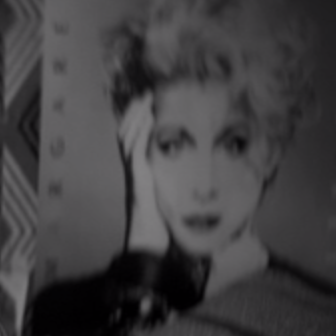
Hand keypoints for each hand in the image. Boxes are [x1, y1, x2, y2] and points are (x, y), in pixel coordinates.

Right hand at [118, 93, 168, 253]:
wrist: (153, 245)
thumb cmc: (168, 223)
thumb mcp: (176, 193)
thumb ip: (183, 178)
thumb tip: (208, 165)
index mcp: (142, 169)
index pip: (134, 135)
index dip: (139, 116)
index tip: (153, 98)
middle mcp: (135, 167)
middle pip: (127, 130)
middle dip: (137, 108)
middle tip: (151, 90)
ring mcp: (135, 172)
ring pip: (128, 135)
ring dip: (138, 115)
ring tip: (149, 97)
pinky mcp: (139, 178)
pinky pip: (135, 150)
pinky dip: (140, 132)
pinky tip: (149, 118)